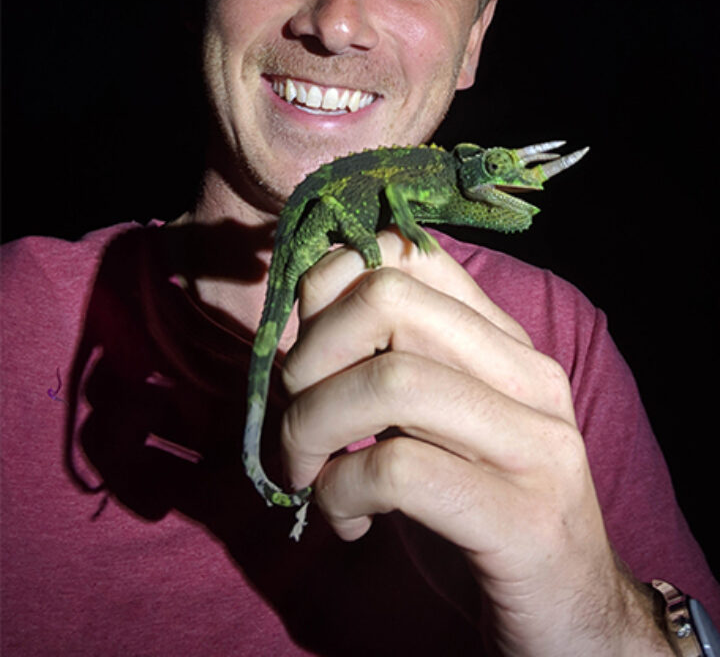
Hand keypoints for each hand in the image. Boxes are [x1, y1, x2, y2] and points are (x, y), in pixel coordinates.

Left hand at [280, 230, 670, 655]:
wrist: (574, 616)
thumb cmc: (483, 509)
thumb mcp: (437, 422)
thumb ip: (392, 365)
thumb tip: (297, 323)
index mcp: (505, 342)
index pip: (406, 253)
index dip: (328, 287)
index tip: (302, 349)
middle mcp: (529, 376)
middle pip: (388, 300)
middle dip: (309, 355)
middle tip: (295, 417)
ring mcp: (535, 444)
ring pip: (390, 380)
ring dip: (313, 428)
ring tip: (306, 473)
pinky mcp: (523, 519)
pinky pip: (397, 471)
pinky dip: (340, 491)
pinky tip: (345, 520)